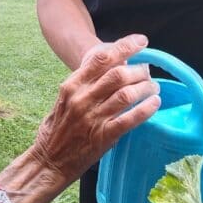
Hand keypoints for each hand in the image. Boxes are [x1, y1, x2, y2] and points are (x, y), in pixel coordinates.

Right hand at [31, 34, 159, 184]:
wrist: (48, 161)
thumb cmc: (57, 129)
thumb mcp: (65, 99)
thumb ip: (85, 84)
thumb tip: (114, 67)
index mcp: (72, 85)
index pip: (101, 58)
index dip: (125, 47)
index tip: (141, 41)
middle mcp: (82, 98)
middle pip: (118, 74)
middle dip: (139, 70)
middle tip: (148, 72)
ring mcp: (92, 118)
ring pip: (126, 94)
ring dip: (145, 88)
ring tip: (154, 88)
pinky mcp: (103, 136)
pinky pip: (129, 119)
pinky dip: (145, 109)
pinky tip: (155, 103)